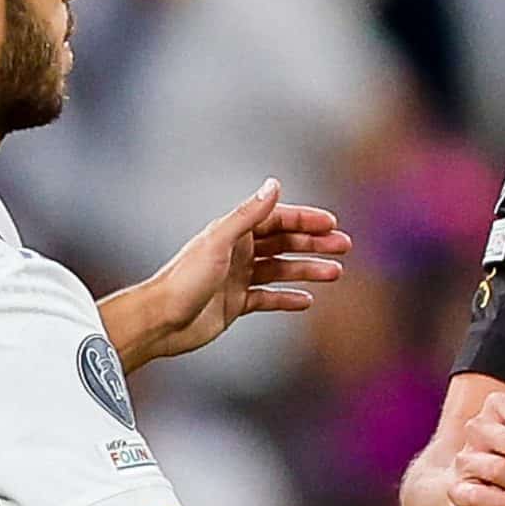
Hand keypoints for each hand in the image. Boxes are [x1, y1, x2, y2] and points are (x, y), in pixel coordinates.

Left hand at [111, 178, 350, 371]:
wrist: (160, 321)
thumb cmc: (184, 279)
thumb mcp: (219, 242)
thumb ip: (248, 215)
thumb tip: (274, 184)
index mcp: (233, 233)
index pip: (276, 219)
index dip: (304, 220)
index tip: (332, 224)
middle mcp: (237, 253)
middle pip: (283, 243)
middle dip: (314, 243)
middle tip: (343, 247)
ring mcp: (237, 279)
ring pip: (280, 270)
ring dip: (307, 269)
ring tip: (335, 273)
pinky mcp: (235, 304)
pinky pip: (268, 298)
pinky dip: (287, 298)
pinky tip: (307, 300)